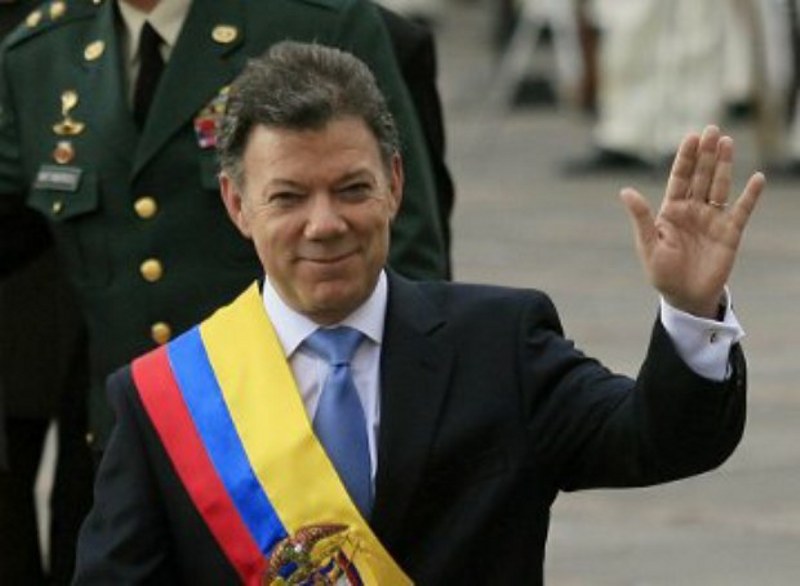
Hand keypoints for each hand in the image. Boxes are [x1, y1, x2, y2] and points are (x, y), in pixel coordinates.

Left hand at [620, 125, 764, 317]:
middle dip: (706, 154)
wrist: (685, 296)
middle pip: (701, 176)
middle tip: (712, 130)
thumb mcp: (648, 244)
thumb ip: (641, 217)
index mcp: (671, 210)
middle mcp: (693, 210)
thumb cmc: (662, 272)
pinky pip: (742, 210)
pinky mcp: (730, 232)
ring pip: (720, 186)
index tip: (691, 137)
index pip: (679, 178)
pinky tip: (756, 178)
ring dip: (724, 165)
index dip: (685, 158)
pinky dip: (750, 195)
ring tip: (727, 142)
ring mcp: (713, 219)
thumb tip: (625, 191)